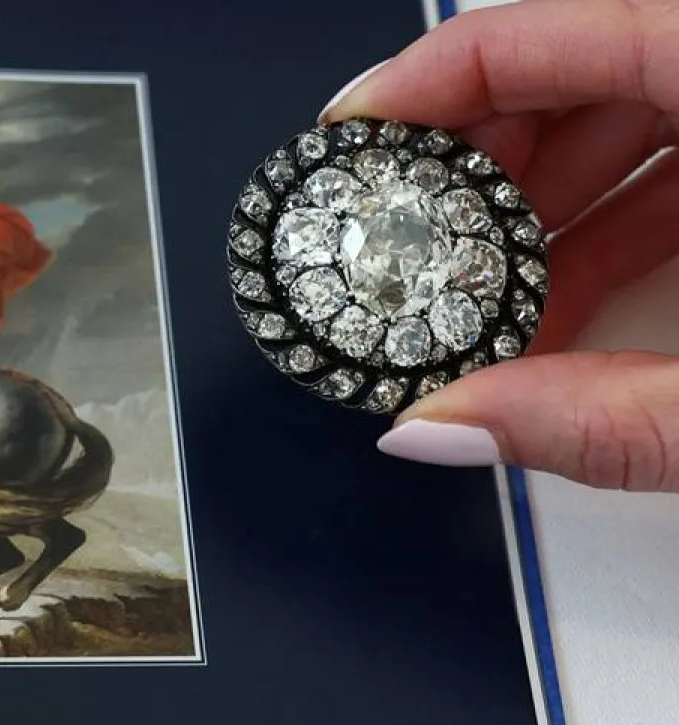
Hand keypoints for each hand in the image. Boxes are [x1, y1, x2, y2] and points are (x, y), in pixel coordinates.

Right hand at [323, 0, 678, 490]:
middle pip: (584, 66)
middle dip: (477, 155)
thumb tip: (438, 426)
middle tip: (403, 230)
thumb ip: (603, 420)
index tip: (350, 135)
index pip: (562, 29)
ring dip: (542, 203)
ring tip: (476, 294)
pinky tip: (560, 301)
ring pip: (633, 111)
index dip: (433, 77)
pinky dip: (611, 224)